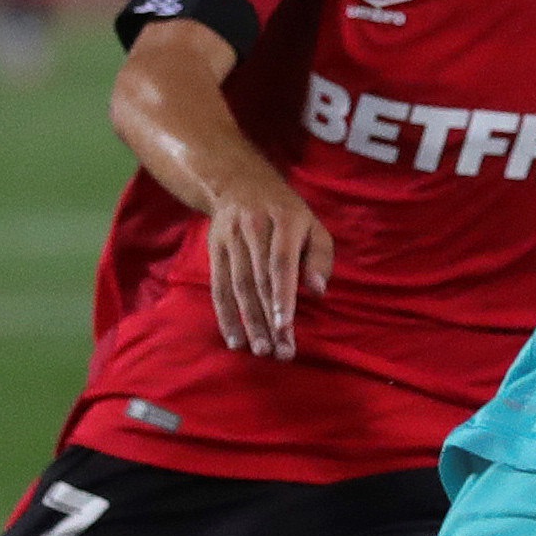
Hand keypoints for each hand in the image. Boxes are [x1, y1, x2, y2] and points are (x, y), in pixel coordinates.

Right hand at [206, 169, 334, 359]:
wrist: (238, 183)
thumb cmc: (286, 213)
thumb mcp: (312, 225)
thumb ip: (320, 257)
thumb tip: (318, 291)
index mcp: (285, 220)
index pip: (280, 262)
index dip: (282, 295)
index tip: (286, 326)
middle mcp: (255, 228)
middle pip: (260, 280)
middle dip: (270, 319)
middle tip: (280, 352)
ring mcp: (231, 239)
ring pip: (238, 286)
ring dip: (249, 322)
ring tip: (261, 350)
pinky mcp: (214, 250)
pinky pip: (219, 287)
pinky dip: (226, 315)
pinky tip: (235, 339)